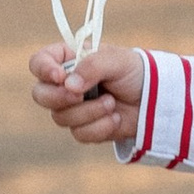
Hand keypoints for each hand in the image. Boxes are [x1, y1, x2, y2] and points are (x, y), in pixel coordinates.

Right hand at [29, 42, 145, 149]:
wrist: (154, 99)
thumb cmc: (134, 72)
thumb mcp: (117, 60)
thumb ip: (92, 66)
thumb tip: (69, 85)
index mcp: (68, 60)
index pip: (39, 63)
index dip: (44, 70)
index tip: (60, 77)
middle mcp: (65, 84)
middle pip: (40, 95)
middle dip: (60, 98)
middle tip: (80, 96)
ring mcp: (72, 108)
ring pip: (60, 117)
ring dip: (89, 112)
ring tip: (112, 102)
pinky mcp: (84, 128)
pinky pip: (79, 134)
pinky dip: (100, 127)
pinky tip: (116, 118)